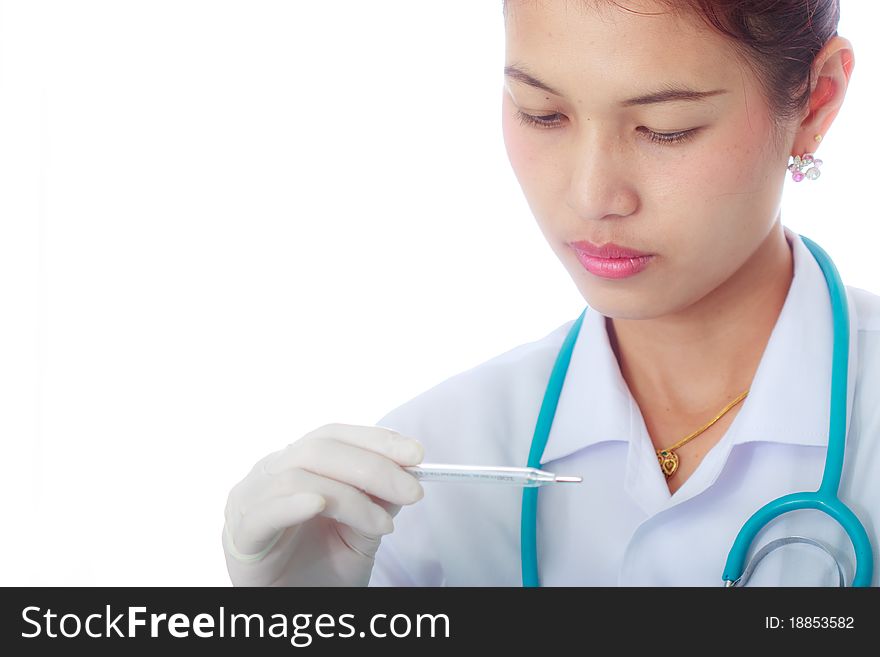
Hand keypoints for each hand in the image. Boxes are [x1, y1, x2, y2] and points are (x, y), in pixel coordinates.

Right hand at [222, 423, 423, 585]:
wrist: (294, 608)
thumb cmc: (320, 567)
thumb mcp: (362, 531)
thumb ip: (378, 500)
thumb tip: (408, 472)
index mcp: (298, 462)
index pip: (336, 436)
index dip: (376, 440)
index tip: (416, 454)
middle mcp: (272, 471)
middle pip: (321, 449)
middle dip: (374, 467)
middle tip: (412, 491)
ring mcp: (251, 499)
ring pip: (299, 476)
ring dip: (350, 497)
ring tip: (382, 525)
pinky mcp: (241, 533)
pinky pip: (266, 511)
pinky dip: (294, 504)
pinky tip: (320, 505)